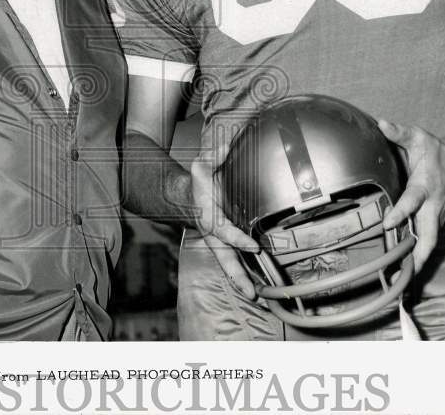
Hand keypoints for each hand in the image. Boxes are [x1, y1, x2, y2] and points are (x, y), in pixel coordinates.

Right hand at [190, 150, 259, 298]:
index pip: (224, 232)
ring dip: (242, 282)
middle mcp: (214, 236)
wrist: (186, 198)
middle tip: (251, 293)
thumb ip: (214, 156)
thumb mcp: (201, 166)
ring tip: (257, 299)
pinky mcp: (227, 246)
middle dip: (237, 277)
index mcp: (209, 218)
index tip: (253, 245)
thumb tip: (225, 145)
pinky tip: (258, 288)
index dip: (237, 239)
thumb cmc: (197, 184)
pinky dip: (244, 276)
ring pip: (230, 266)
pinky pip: (235, 262)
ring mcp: (220, 243)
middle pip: (225, 260)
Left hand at [378, 119, 444, 271]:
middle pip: (429, 235)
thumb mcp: (419, 138)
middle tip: (404, 271)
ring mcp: (437, 216)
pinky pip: (429, 240)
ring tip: (403, 279)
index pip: (412, 202)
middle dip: (418, 253)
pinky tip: (409, 269)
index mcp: (425, 186)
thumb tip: (380, 123)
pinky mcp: (438, 221)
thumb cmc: (437, 151)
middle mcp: (433, 206)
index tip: (387, 224)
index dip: (401, 213)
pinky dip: (421, 255)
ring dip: (419, 260)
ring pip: (431, 242)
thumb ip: (399, 132)